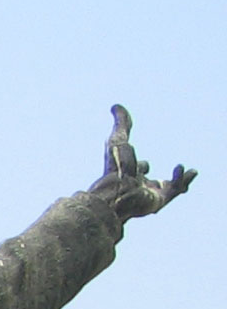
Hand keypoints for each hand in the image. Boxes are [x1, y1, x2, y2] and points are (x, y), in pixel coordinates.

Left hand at [91, 104, 194, 219]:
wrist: (119, 193)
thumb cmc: (117, 167)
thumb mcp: (118, 141)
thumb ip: (121, 124)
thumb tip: (116, 106)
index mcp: (125, 174)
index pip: (136, 169)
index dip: (140, 165)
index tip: (143, 164)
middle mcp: (136, 185)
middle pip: (149, 183)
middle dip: (159, 181)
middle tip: (175, 171)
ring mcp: (148, 194)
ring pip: (167, 188)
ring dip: (180, 180)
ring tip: (193, 172)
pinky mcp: (159, 201)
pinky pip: (175, 191)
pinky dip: (183, 180)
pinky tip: (186, 169)